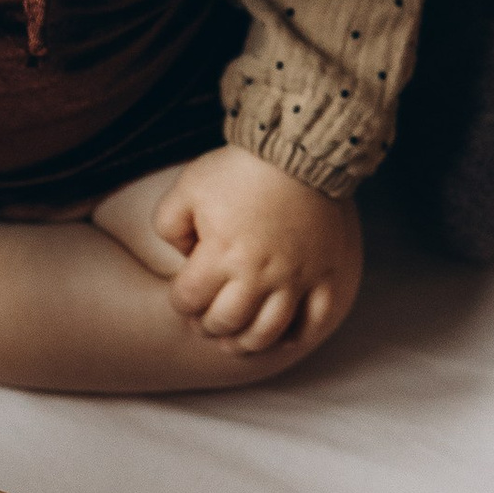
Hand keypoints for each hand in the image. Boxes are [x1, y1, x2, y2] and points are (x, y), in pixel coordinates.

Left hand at [145, 147, 361, 354]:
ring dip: (246, 342)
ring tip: (236, 337)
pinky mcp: (324, 276)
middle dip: (209, 326)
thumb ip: (169, 224)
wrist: (300, 150)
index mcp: (221, 253)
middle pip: (226, 323)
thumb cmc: (241, 169)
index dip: (180, 301)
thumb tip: (182, 256)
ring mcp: (295, 278)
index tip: (184, 293)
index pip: (188, 300)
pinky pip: (314, 322)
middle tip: (207, 318)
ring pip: (267, 332)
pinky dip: (296, 336)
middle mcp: (258, 274)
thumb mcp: (188, 186)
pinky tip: (282, 335)